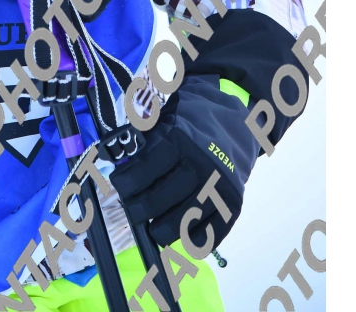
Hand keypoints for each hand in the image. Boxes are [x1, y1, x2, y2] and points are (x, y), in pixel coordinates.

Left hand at [108, 74, 257, 250]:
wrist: (237, 126)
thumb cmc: (194, 122)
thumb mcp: (168, 115)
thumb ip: (146, 131)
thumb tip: (119, 148)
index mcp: (182, 140)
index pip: (151, 165)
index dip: (131, 179)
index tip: (118, 186)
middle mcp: (201, 164)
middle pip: (166, 195)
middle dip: (143, 208)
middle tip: (132, 212)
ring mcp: (219, 187)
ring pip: (188, 217)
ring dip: (167, 228)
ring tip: (154, 230)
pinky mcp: (233, 204)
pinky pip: (214, 230)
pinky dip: (197, 239)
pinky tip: (183, 239)